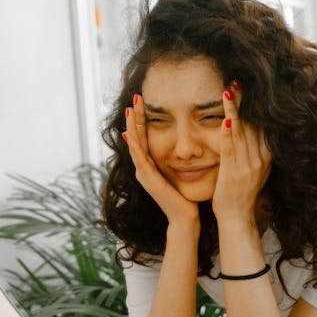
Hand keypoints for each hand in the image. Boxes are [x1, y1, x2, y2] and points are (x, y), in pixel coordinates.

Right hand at [123, 95, 199, 229]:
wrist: (185, 218)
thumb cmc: (186, 196)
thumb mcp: (180, 172)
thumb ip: (176, 159)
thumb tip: (183, 144)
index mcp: (151, 165)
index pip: (144, 137)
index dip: (143, 119)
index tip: (144, 101)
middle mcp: (144, 168)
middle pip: (136, 137)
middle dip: (136, 117)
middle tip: (135, 98)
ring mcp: (144, 174)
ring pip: (135, 145)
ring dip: (132, 127)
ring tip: (131, 109)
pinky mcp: (148, 180)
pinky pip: (140, 159)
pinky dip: (135, 145)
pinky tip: (131, 133)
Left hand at [212, 82, 270, 224]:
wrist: (237, 218)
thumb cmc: (241, 194)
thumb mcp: (255, 170)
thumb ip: (255, 151)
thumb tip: (253, 131)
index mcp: (266, 156)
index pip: (260, 123)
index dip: (253, 104)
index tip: (246, 86)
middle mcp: (260, 158)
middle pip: (252, 122)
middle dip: (244, 100)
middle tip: (236, 79)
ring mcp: (248, 166)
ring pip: (241, 131)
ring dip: (234, 109)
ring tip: (228, 90)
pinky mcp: (233, 173)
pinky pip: (231, 149)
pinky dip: (228, 133)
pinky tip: (225, 118)